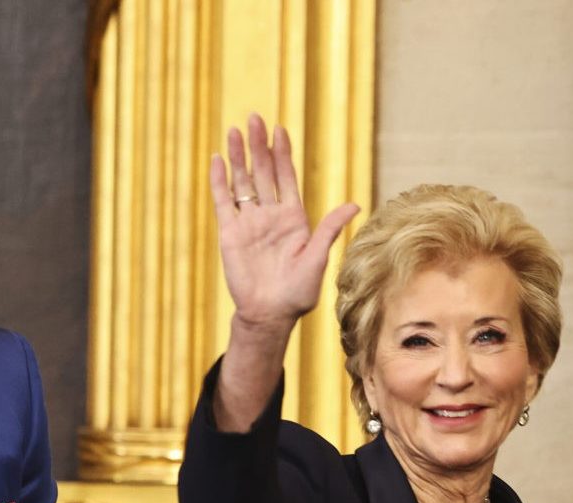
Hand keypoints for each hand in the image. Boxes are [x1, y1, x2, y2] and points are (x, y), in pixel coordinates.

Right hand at [211, 113, 358, 332]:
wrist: (269, 313)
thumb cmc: (297, 292)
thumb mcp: (317, 258)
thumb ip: (329, 229)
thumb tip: (353, 203)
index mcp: (293, 218)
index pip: (286, 177)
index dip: (282, 153)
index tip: (279, 129)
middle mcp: (270, 215)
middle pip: (263, 172)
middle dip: (259, 146)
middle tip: (254, 119)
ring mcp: (249, 222)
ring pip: (242, 182)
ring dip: (239, 157)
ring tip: (234, 131)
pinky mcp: (230, 233)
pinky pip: (224, 202)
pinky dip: (220, 181)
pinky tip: (218, 160)